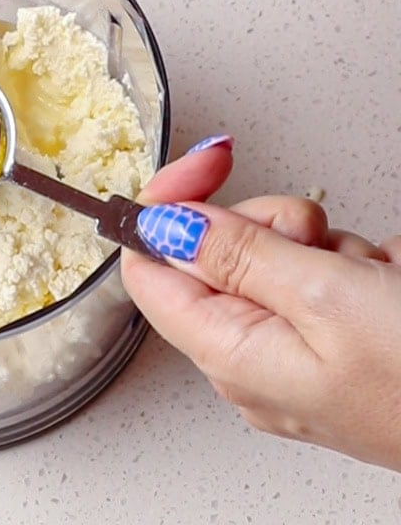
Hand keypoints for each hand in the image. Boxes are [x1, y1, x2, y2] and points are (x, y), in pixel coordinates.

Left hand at [123, 143, 400, 472]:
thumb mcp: (327, 298)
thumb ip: (237, 254)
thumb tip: (163, 224)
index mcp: (229, 353)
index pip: (148, 266)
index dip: (168, 205)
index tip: (211, 165)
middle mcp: (249, 360)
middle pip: (214, 252)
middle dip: (268, 223)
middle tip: (315, 240)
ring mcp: (293, 355)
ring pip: (271, 256)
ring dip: (322, 244)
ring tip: (367, 274)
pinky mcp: (335, 345)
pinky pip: (319, 277)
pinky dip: (352, 264)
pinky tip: (384, 282)